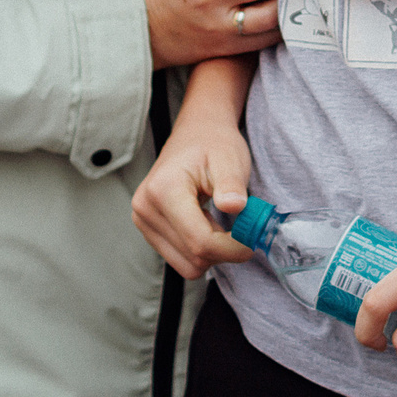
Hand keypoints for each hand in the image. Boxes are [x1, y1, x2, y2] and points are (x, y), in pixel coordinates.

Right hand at [131, 92, 256, 278]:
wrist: (197, 132)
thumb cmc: (214, 143)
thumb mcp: (229, 158)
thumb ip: (231, 184)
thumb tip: (234, 206)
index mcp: (163, 189)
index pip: (200, 240)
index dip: (232, 248)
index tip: (253, 241)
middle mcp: (146, 208)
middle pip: (193, 256)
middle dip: (224, 250)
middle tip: (243, 227)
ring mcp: (143, 220)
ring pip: (187, 264)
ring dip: (212, 252)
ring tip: (220, 220)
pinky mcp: (148, 229)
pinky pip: (180, 259)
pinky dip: (200, 250)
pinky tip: (206, 223)